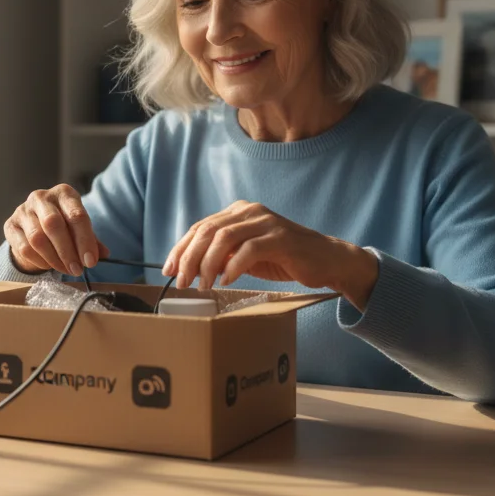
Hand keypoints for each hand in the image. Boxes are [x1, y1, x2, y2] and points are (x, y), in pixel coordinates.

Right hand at [3, 184, 107, 275]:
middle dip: (67, 251)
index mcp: (64, 193)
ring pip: (37, 238)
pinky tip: (49, 266)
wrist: (34, 224)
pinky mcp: (10, 225)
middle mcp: (41, 197)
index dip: (85, 240)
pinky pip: (24, 248)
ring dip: (54, 259)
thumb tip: (103, 255)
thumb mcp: (79, 228)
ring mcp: (23, 210)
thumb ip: (91, 240)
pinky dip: (39, 261)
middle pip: (53, 224)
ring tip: (65, 269)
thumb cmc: (63, 225)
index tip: (91, 261)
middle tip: (77, 270)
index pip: (76, 215)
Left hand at [162, 201, 377, 305]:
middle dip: (190, 258)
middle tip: (183, 282)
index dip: (181, 248)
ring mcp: (266, 222)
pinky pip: (250, 250)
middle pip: (208, 231)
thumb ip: (222, 254)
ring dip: (209, 264)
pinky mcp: (281, 238)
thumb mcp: (246, 255)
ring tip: (204, 285)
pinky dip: (234, 266)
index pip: (200, 227)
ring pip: (225, 238)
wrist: (325, 260)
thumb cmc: (283, 258)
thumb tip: (190, 267)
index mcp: (238, 211)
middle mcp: (250, 211)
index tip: (169, 269)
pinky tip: (227, 281)